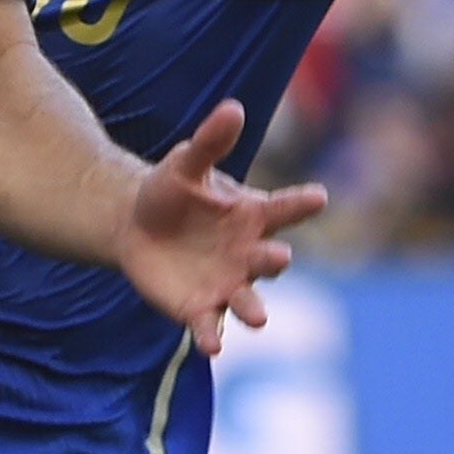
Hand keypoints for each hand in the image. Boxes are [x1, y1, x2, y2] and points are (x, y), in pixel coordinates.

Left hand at [115, 99, 317, 354]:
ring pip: (248, 301)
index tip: (319, 196)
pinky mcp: (200, 307)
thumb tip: (233, 107)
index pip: (285, 208)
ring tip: (258, 319)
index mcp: (253, 216)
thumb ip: (210, 141)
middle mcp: (249, 254)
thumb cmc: (171, 191)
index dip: (303, 202)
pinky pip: (210, 325)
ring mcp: (228, 284)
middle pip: (271, 260)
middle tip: (279, 258)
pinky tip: (213, 346)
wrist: (134, 225)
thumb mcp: (186, 163)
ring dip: (254, 309)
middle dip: (275, 261)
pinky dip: (213, 336)